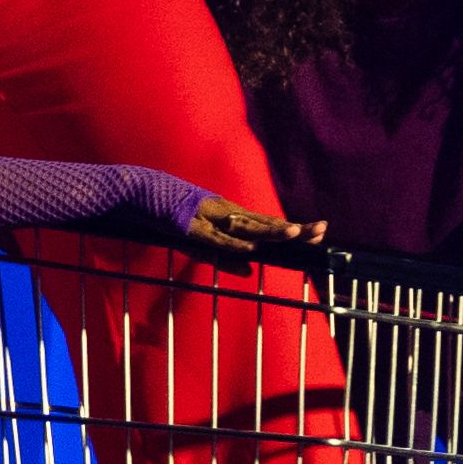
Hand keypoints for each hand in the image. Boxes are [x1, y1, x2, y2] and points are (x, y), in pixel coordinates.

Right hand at [186, 200, 317, 266]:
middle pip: (265, 223)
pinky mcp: (191, 226)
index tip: (320, 233)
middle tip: (322, 229)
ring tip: (294, 233)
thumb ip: (225, 258)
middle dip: (293, 228)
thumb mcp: (202, 243)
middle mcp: (226, 214)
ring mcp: (210, 218)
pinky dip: (232, 243)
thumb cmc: (173, 219)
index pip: (269, 224)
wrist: (140, 192)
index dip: (294, 229)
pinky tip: (250, 249)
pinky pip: (214, 238)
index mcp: (231, 217)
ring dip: (269, 230)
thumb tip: (249, 272)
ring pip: (245, 226)